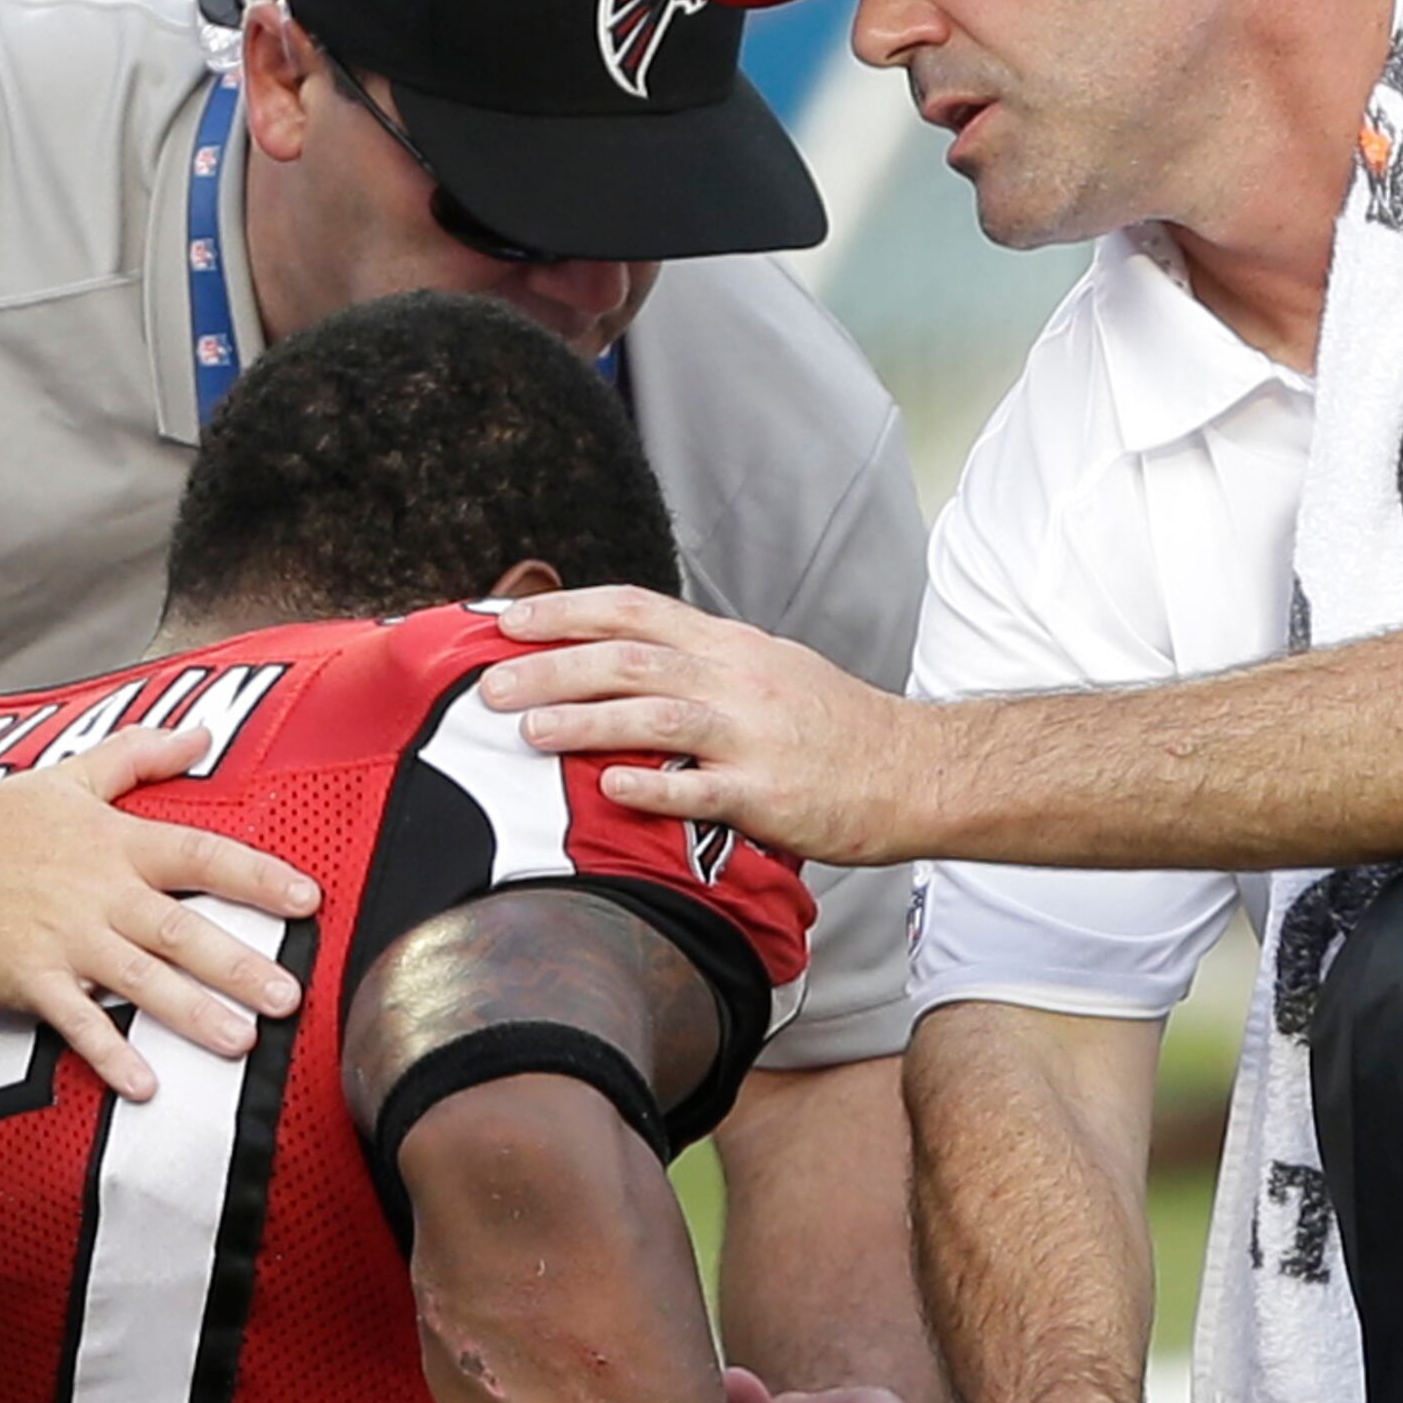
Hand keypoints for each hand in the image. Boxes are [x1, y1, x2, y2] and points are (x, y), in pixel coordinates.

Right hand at [0, 720, 315, 1103]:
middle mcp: (99, 892)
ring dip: (193, 1012)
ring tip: (240, 1040)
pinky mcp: (28, 978)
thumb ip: (138, 756)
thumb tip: (199, 734)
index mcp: (114, 844)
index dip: (258, 877)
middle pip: (182, 928)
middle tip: (289, 995)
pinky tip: (145, 1083)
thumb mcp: (68, 776)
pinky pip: (77, 1022)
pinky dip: (110, 1054)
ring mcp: (65, 939)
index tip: (306, 900)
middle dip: (240, 962)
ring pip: (141, 979)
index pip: (202, 856)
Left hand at [480, 587, 932, 866]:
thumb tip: (627, 660)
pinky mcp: (768, 793)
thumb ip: (700, 662)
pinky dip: (651, 786)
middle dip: (551, 667)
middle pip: (628, 659)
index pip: (634, 609)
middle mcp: (736, 679)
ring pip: (655, 715)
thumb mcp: (768, 670)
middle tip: (488, 687)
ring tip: (526, 730)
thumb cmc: (835, 728)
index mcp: (730, 646)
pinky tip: (609, 789)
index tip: (507, 622)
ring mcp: (751, 736)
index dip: (566, 612)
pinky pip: (701, 788)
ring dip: (585, 720)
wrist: (914, 770)